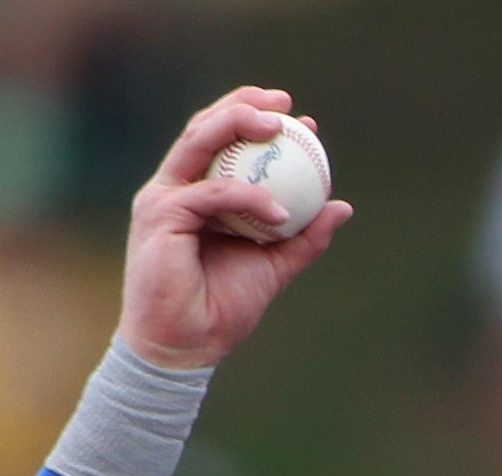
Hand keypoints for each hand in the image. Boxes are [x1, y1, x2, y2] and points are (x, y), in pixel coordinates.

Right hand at [115, 87, 350, 369]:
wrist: (188, 345)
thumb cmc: (223, 307)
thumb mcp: (275, 266)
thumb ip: (305, 237)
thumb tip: (343, 206)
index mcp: (197, 194)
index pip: (225, 143)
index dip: (258, 121)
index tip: (302, 121)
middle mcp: (176, 188)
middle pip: (206, 128)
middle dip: (243, 105)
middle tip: (285, 103)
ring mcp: (163, 198)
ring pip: (199, 142)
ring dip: (237, 124)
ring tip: (279, 125)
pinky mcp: (159, 214)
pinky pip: (211, 192)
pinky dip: (248, 197)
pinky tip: (281, 211)